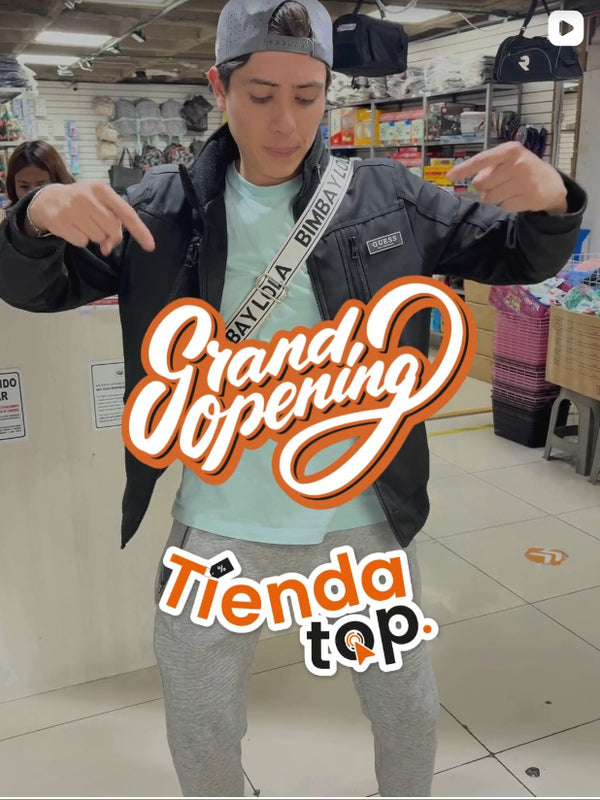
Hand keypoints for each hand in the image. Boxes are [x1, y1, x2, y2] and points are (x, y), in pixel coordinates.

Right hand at [26, 182, 154, 254]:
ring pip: (98, 238)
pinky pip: (82, 242)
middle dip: (110, 233)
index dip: (139, 230)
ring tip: (83, 223)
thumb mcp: (100, 203)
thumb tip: (108, 247)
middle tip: (98, 225)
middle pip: (112, 228)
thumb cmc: (82, 202)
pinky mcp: (61, 222)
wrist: (48, 199)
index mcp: (102, 189)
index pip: (126, 213)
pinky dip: (81, 240)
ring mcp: (72, 209)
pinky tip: (74, 227)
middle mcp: (87, 197)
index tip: (150, 246)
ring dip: (94, 236)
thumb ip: (113, 222)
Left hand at [446, 142, 567, 214]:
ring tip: (509, 190)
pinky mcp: (528, 198)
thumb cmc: (524, 168)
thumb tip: (475, 181)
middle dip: (484, 187)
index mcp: (511, 150)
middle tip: (499, 183)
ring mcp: (524, 182)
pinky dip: (506, 205)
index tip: (449, 176)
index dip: (464, 169)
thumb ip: (490, 166)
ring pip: (489, 197)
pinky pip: (502, 206)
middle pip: (481, 183)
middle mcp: (517, 164)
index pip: (481, 159)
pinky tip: (517, 197)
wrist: (552, 184)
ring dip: (494, 197)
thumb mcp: (510, 159)